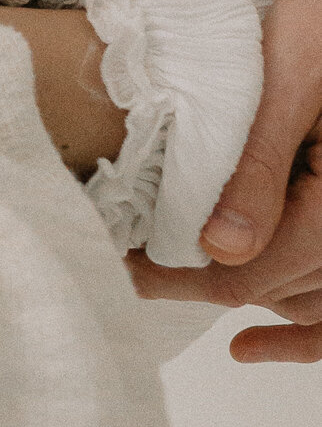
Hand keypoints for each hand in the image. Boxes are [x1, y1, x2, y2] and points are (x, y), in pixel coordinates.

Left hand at [128, 0, 321, 358]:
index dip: (179, 277)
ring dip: (242, 299)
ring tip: (165, 279)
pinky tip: (247, 347)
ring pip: (303, 299)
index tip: (122, 266)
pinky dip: (299, 332)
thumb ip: (258, 165)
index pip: (254, 272)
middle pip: (273, 288)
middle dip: (201, 281)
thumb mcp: (289, 79)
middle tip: (128, 265)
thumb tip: (219, 248)